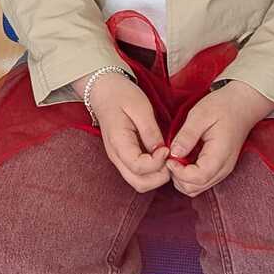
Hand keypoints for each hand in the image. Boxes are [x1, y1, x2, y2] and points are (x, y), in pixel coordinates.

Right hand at [84, 72, 170, 192]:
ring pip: (139, 182)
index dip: (158, 163)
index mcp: (118, 142)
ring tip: (166, 156)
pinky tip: (160, 156)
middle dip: (160, 176)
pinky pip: (138, 174)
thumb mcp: (140, 107)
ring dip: (157, 176)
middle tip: (169, 157)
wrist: (104, 90)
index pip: (139, 168)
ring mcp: (119, 159)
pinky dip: (152, 172)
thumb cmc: (121, 95)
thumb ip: (151, 131)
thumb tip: (163, 151)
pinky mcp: (124, 157)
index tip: (167, 148)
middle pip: (140, 183)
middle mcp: (116, 156)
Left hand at [167, 80, 273, 196]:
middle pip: (195, 188)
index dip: (178, 172)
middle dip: (177, 177)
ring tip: (175, 157)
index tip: (168, 157)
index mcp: (220, 155)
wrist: (242, 105)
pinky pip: (201, 180)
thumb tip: (174, 154)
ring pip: (197, 187)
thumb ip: (187, 135)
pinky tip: (183, 158)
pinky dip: (188, 175)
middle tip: (169, 157)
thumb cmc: (222, 106)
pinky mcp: (219, 167)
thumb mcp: (200, 115)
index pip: (197, 178)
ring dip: (182, 178)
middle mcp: (223, 168)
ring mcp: (222, 170)